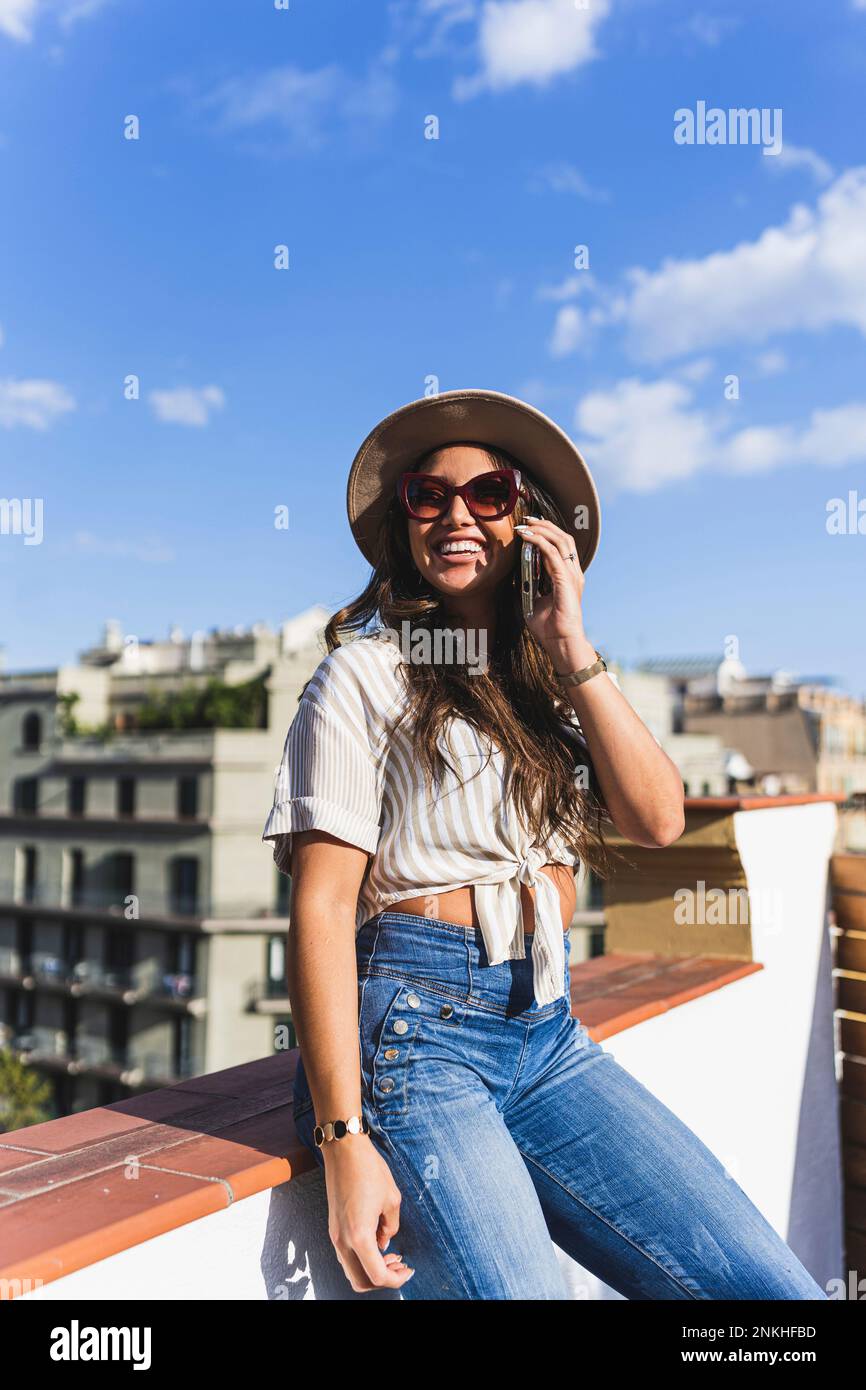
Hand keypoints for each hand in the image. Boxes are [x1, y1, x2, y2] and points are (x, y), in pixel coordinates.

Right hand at [323, 1136, 414, 1291]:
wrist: (343, 1150)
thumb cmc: (369, 1170)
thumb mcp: (391, 1199)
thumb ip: (391, 1227)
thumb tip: (385, 1243)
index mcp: (359, 1236)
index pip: (377, 1275)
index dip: (396, 1279)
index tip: (409, 1270)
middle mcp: (342, 1240)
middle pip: (360, 1281)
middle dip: (382, 1280)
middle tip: (400, 1266)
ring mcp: (334, 1234)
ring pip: (351, 1271)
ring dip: (371, 1270)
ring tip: (391, 1256)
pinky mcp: (333, 1227)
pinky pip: (346, 1255)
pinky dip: (362, 1258)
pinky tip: (377, 1243)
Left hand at [514, 516, 595, 670]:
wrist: (560, 642)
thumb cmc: (549, 627)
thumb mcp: (532, 603)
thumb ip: (527, 588)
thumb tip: (513, 579)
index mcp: (567, 577)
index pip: (560, 547)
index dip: (547, 533)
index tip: (530, 526)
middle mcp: (572, 573)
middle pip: (563, 538)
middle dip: (545, 525)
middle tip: (527, 519)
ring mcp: (572, 575)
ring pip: (560, 541)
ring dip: (542, 529)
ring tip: (526, 524)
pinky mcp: (566, 579)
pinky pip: (552, 553)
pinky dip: (539, 541)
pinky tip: (527, 537)